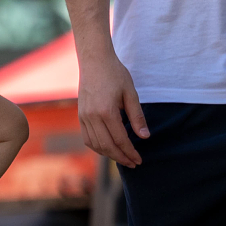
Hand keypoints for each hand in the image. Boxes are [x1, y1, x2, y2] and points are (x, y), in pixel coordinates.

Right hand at [77, 48, 148, 168]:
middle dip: (121, 157)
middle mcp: (92, 117)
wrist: (94, 62)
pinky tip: (108, 148)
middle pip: (107, 146)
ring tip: (122, 158)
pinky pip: (87, 138)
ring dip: (109, 155)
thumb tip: (145, 137)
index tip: (139, 160)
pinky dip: (98, 147)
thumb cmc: (115, 75)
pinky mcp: (80, 116)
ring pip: (95, 145)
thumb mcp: (131, 94)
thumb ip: (137, 117)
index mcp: (106, 111)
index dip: (130, 152)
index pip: (120, 139)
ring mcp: (83, 117)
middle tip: (133, 164)